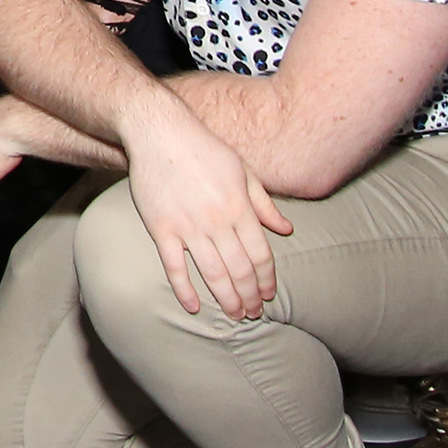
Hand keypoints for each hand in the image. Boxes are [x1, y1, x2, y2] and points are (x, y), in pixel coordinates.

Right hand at [120, 93, 289, 320]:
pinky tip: (192, 307)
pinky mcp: (161, 228)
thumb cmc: (204, 149)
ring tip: (234, 315)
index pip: (260, 254)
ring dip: (226, 298)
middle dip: (249, 296)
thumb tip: (287, 230)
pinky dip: (184, 289)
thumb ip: (264, 204)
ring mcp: (188, 226)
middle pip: (240, 269)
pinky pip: (174, 266)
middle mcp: (217, 221)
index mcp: (240, 207)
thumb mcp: (243, 171)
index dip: (266, 279)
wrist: (160, 133)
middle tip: (252, 314)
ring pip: (212, 273)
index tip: (268, 295)